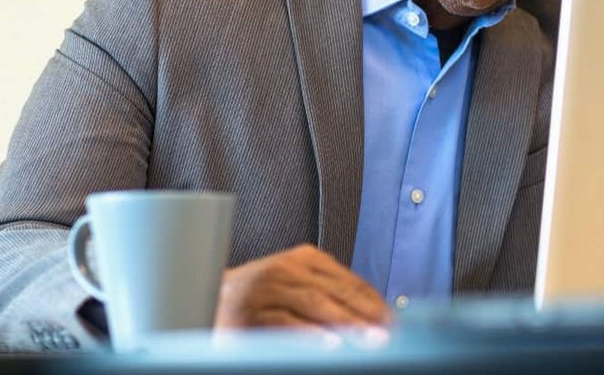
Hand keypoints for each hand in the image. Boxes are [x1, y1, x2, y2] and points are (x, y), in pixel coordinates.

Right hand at [214, 244, 391, 331]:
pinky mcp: (250, 313)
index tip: (394, 322)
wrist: (210, 301)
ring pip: (314, 305)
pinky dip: (309, 335)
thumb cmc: (262, 298)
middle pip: (334, 292)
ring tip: (369, 340)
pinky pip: (286, 325)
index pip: (348, 281)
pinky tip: (330, 345)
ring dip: (345, 324)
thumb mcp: (296, 285)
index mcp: (303, 258)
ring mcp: (266, 289)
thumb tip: (375, 316)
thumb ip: (329, 293)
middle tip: (388, 333)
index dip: (373, 302)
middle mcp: (285, 268)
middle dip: (365, 314)